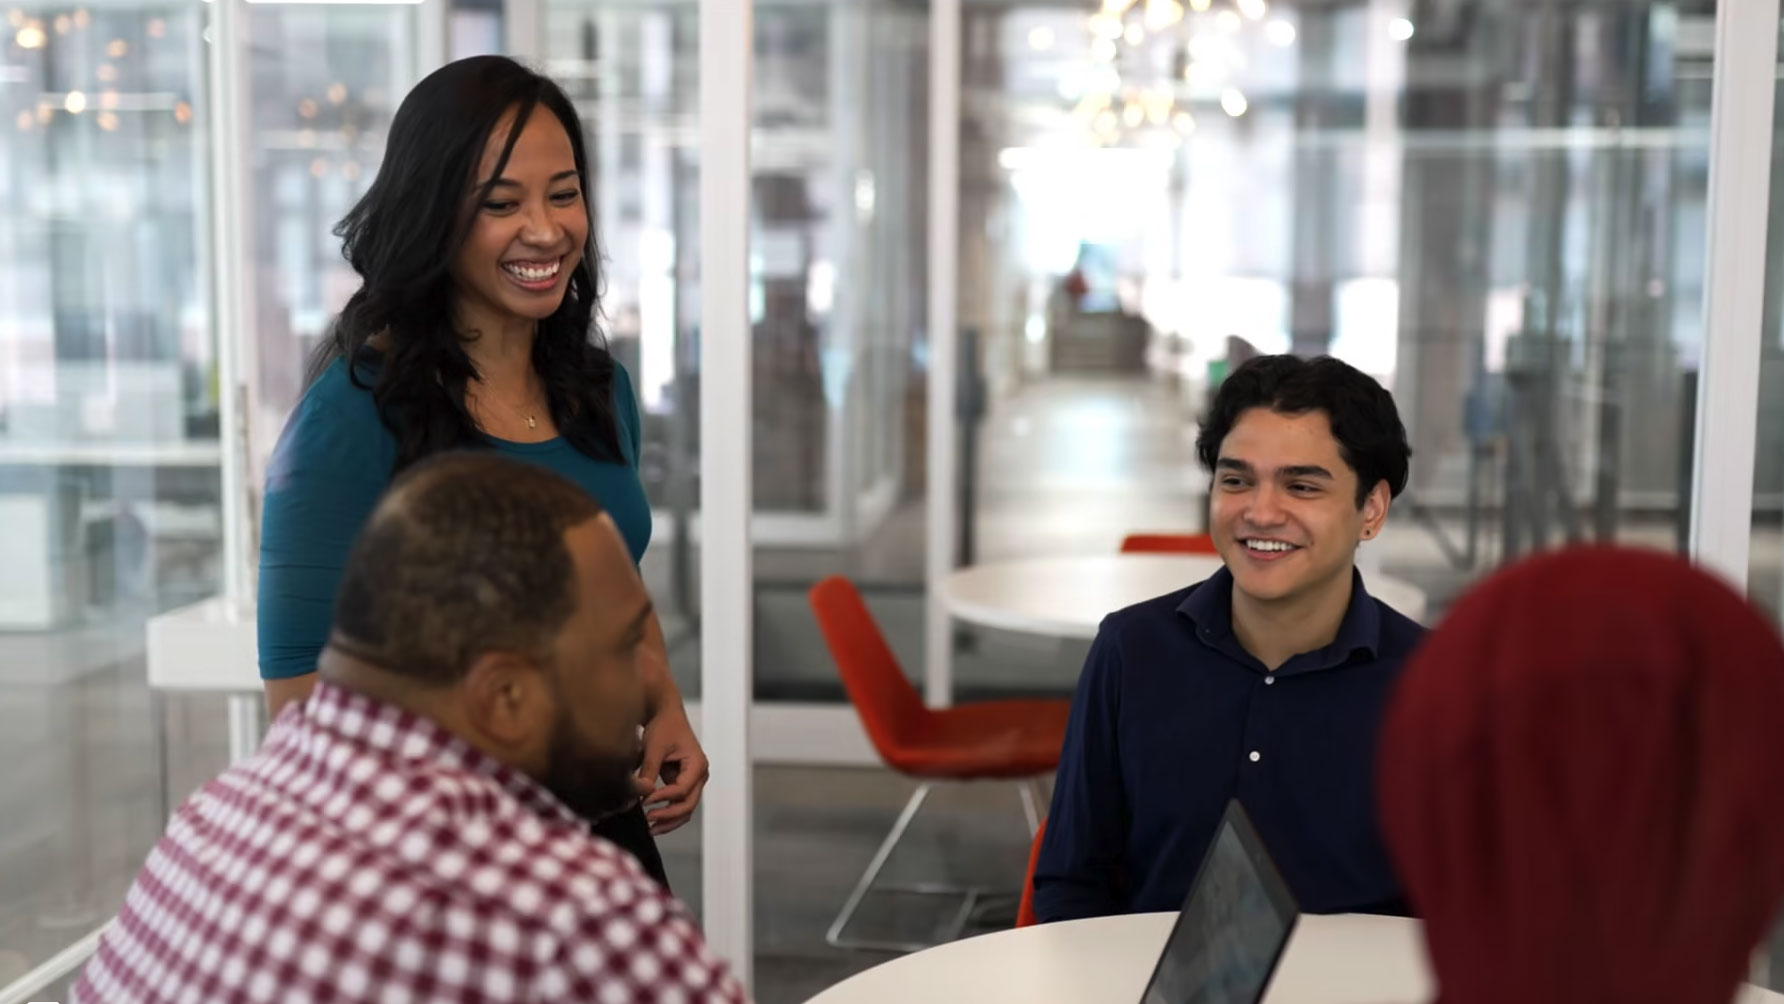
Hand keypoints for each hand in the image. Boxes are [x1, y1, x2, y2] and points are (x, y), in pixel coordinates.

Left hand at [635, 704, 708, 836]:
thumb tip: (640, 794)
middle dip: (668, 816)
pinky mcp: (683, 782)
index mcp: (697, 764)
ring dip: (669, 820)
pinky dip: (667, 812)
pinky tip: (652, 820)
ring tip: (650, 829)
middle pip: (688, 804)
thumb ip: (649, 771)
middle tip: (648, 822)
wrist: (664, 714)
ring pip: (685, 809)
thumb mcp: (654, 748)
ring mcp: (693, 780)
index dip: (663, 798)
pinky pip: (678, 803)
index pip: (682, 790)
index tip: (644, 801)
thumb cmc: (662, 727)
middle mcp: (699, 775)